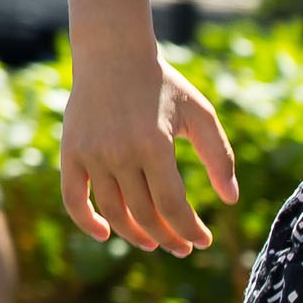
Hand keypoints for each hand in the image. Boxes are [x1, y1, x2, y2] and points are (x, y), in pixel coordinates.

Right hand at [61, 46, 238, 252]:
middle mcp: (120, 153)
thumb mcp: (198, 112)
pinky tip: (105, 234)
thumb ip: (219, 155)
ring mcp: (92, 154)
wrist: (112, 53)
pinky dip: (86, 222)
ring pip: (113, 212)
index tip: (202, 241)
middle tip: (182, 248)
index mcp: (154, 144)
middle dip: (167, 238)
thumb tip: (231, 200)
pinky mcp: (70, 153)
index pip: (172, 205)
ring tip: (153, 243)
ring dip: (135, 236)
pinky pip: (73, 199)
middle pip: (144, 215)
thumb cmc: (162, 84)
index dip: (189, 230)